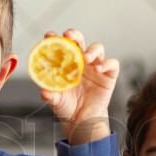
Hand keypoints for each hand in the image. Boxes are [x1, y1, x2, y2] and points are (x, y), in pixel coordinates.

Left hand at [40, 29, 117, 144]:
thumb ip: (50, 95)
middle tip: (68, 35)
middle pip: (80, 40)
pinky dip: (106, 64)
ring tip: (86, 58)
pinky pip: (112, 64)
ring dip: (92, 50)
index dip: (55, 38)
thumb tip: (44, 91)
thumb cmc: (67, 106)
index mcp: (66, 63)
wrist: (82, 120)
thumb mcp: (55, 101)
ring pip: (97, 48)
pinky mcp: (108, 75)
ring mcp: (95, 66)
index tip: (49, 35)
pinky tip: (98, 69)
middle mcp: (81, 61)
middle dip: (74, 35)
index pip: (61, 46)